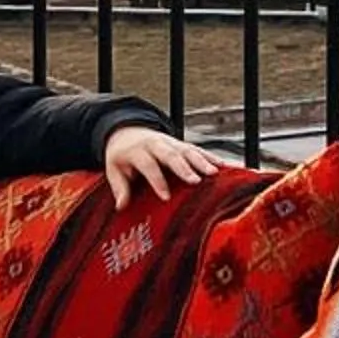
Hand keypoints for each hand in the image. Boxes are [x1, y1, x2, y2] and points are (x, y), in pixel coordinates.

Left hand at [104, 121, 223, 207]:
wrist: (127, 131)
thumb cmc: (122, 156)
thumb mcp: (114, 169)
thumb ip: (119, 187)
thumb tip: (121, 206)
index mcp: (138, 151)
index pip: (148, 166)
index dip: (157, 181)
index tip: (166, 196)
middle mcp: (156, 144)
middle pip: (171, 155)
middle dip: (184, 167)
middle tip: (195, 181)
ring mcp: (171, 143)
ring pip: (187, 150)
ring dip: (202, 161)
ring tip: (214, 173)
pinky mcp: (181, 144)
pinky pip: (198, 149)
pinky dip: (211, 157)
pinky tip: (223, 165)